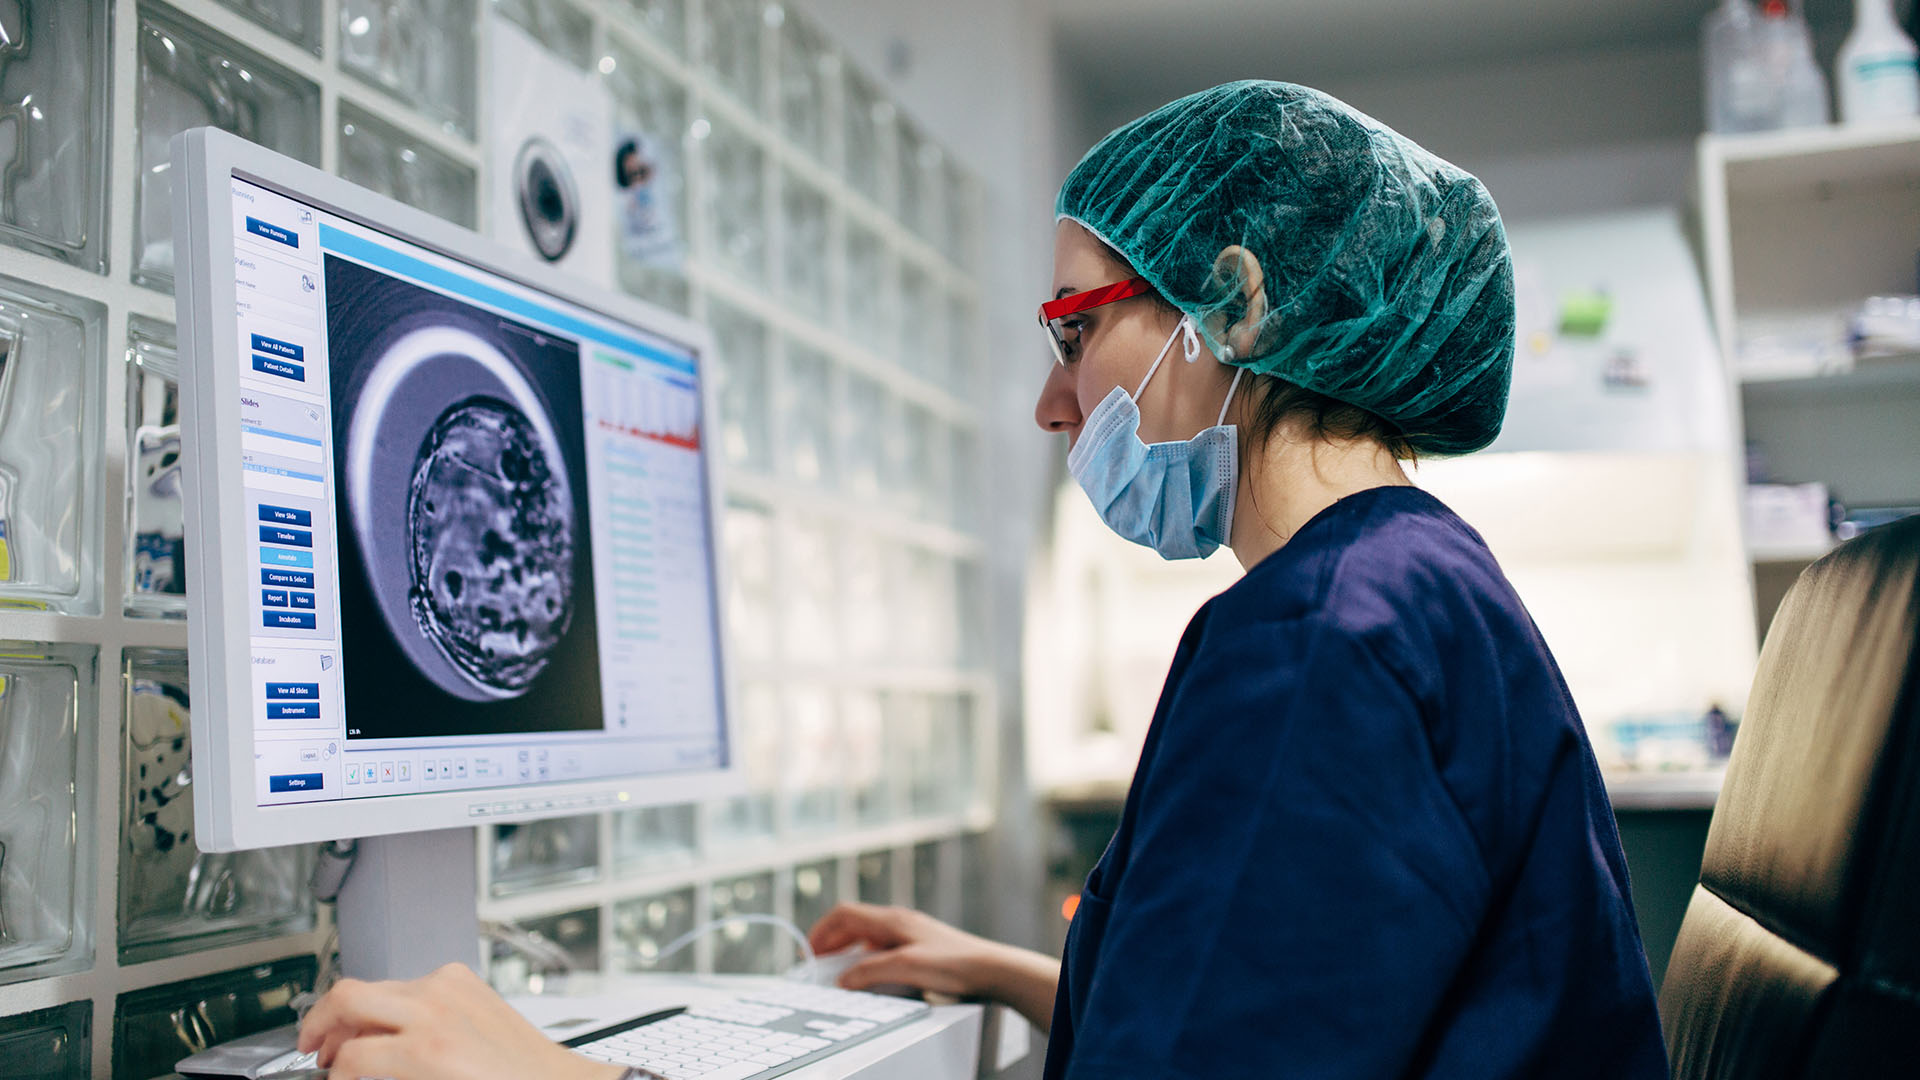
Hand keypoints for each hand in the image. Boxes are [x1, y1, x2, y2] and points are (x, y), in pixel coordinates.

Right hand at [296, 963, 624, 1079]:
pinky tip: (391, 1026)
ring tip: (348, 1041)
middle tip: (314, 1049)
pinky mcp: (465, 979)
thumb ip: (386, 1075)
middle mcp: (434, 1008)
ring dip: (354, 1012)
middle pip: (346, 997)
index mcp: (426, 1049)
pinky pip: (411, 982)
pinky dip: (392, 1002)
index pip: (347, 1056)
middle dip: (319, 1024)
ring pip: (376, 985)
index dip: (332, 1075)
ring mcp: (450, 987)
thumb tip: (354, 1071)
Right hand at [806, 902, 999, 996]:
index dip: (822, 931)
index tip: (809, 950)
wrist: (991, 968)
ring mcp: (910, 932)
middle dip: (832, 941)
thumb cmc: (954, 963)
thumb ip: (869, 972)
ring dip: (849, 950)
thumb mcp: (905, 968)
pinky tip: (872, 974)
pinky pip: (884, 947)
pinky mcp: (920, 946)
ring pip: (868, 936)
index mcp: (891, 920)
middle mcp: (898, 921)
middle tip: (819, 962)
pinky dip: (868, 957)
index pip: (844, 914)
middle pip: (854, 924)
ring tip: (841, 970)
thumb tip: (843, 979)